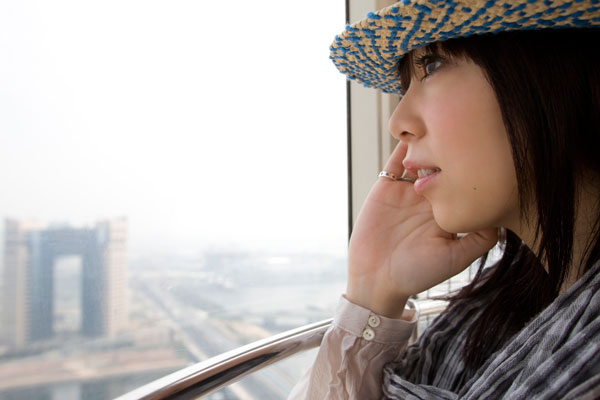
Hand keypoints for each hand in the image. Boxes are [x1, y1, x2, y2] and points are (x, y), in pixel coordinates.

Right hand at [347, 142, 496, 317]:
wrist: (376, 278)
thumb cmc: (416, 274)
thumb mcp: (455, 259)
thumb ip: (479, 240)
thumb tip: (502, 217)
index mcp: (446, 211)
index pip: (462, 181)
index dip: (472, 166)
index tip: (485, 149)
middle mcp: (428, 198)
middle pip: (443, 164)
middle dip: (452, 148)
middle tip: (465, 128)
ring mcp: (406, 191)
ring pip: (420, 158)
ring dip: (428, 142)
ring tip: (440, 123)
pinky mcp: (385, 188)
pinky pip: (395, 162)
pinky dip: (402, 147)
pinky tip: (412, 134)